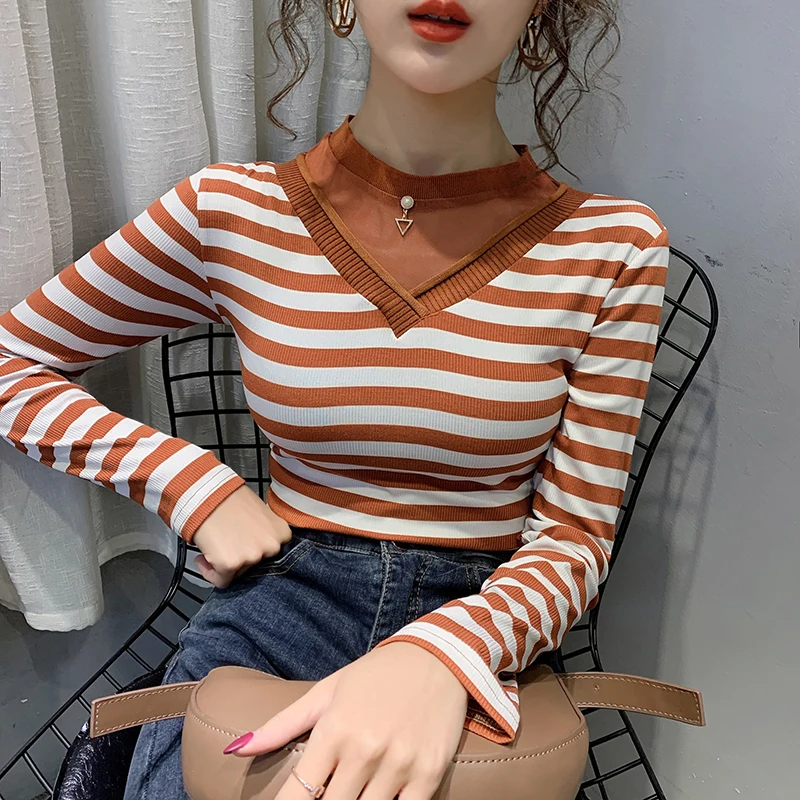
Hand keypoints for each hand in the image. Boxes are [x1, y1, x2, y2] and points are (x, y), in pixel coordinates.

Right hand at [192, 485, 291, 587]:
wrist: (205, 493)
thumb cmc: (228, 498)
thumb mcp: (258, 513)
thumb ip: (264, 531)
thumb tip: (255, 544)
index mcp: (281, 533)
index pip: (271, 555)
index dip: (253, 550)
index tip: (242, 545)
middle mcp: (272, 547)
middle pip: (255, 566)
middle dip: (240, 557)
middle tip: (226, 543)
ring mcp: (253, 556)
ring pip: (238, 573)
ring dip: (225, 564)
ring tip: (215, 545)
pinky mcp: (231, 564)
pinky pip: (221, 581)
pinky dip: (211, 573)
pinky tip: (204, 557)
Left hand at [223, 642, 468, 798]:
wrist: (437, 657)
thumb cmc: (376, 675)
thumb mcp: (327, 691)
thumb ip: (282, 725)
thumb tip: (235, 750)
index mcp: (334, 729)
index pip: (298, 793)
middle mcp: (364, 749)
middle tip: (324, 797)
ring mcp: (399, 764)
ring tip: (351, 794)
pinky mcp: (430, 772)